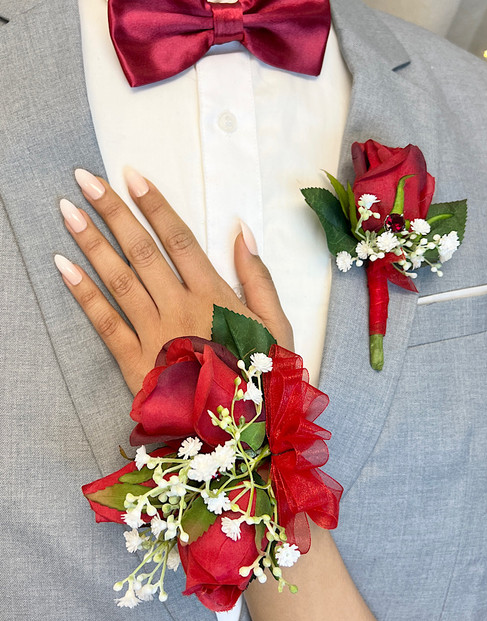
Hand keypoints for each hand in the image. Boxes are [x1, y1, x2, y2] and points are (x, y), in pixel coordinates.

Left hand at [55, 168, 292, 394]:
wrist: (245, 435)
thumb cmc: (264, 378)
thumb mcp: (278, 327)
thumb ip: (259, 278)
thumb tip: (241, 230)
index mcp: (215, 296)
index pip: (179, 239)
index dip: (154, 205)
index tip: (131, 176)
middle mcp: (180, 307)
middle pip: (141, 251)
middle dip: (111, 212)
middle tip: (84, 180)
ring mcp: (155, 333)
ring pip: (119, 279)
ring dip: (91, 242)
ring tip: (67, 211)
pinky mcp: (136, 362)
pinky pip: (105, 322)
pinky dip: (84, 293)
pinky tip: (64, 266)